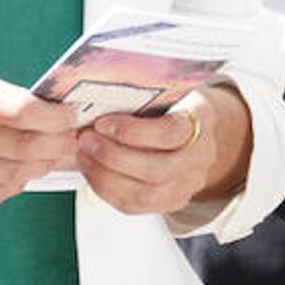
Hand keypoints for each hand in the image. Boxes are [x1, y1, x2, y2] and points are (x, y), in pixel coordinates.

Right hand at [0, 68, 78, 208]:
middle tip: (69, 141)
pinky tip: (22, 174)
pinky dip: (14, 185)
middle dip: (55, 145)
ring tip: (50, 157)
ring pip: (11, 175)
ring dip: (39, 168)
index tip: (69, 117)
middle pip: (21, 147)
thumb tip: (44, 112)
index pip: (20, 110)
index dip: (53, 117)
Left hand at [75, 84, 251, 215]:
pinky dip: (108, 190)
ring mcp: (186, 185)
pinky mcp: (170, 202)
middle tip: (86, 139)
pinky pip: (136, 206)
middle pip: (155, 169)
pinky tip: (92, 171)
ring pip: (144, 195)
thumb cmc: (178, 102)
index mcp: (200, 121)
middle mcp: (198, 158)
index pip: (168, 134)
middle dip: (113, 156)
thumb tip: (104, 79)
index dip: (132, 132)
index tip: (103, 122)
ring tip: (84, 155)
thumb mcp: (172, 86)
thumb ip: (149, 86)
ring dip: (106, 175)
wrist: (200, 130)